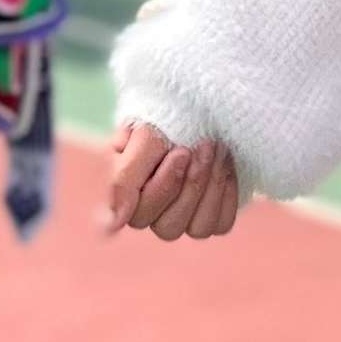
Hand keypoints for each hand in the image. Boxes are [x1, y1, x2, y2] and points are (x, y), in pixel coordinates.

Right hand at [103, 121, 240, 240]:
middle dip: (189, 183)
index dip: (163, 188)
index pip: (140, 214)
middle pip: (169, 226)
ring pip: (198, 228)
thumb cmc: (158, 123)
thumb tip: (114, 225)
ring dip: (210, 186)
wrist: (191, 113)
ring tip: (215, 148)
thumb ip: (125, 178)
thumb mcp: (141, 138)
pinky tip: (225, 163)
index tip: (181, 152)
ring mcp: (182, 221)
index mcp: (126, 199)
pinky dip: (226, 192)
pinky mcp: (210, 219)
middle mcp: (153, 217)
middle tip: (201, 146)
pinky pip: (221, 223)